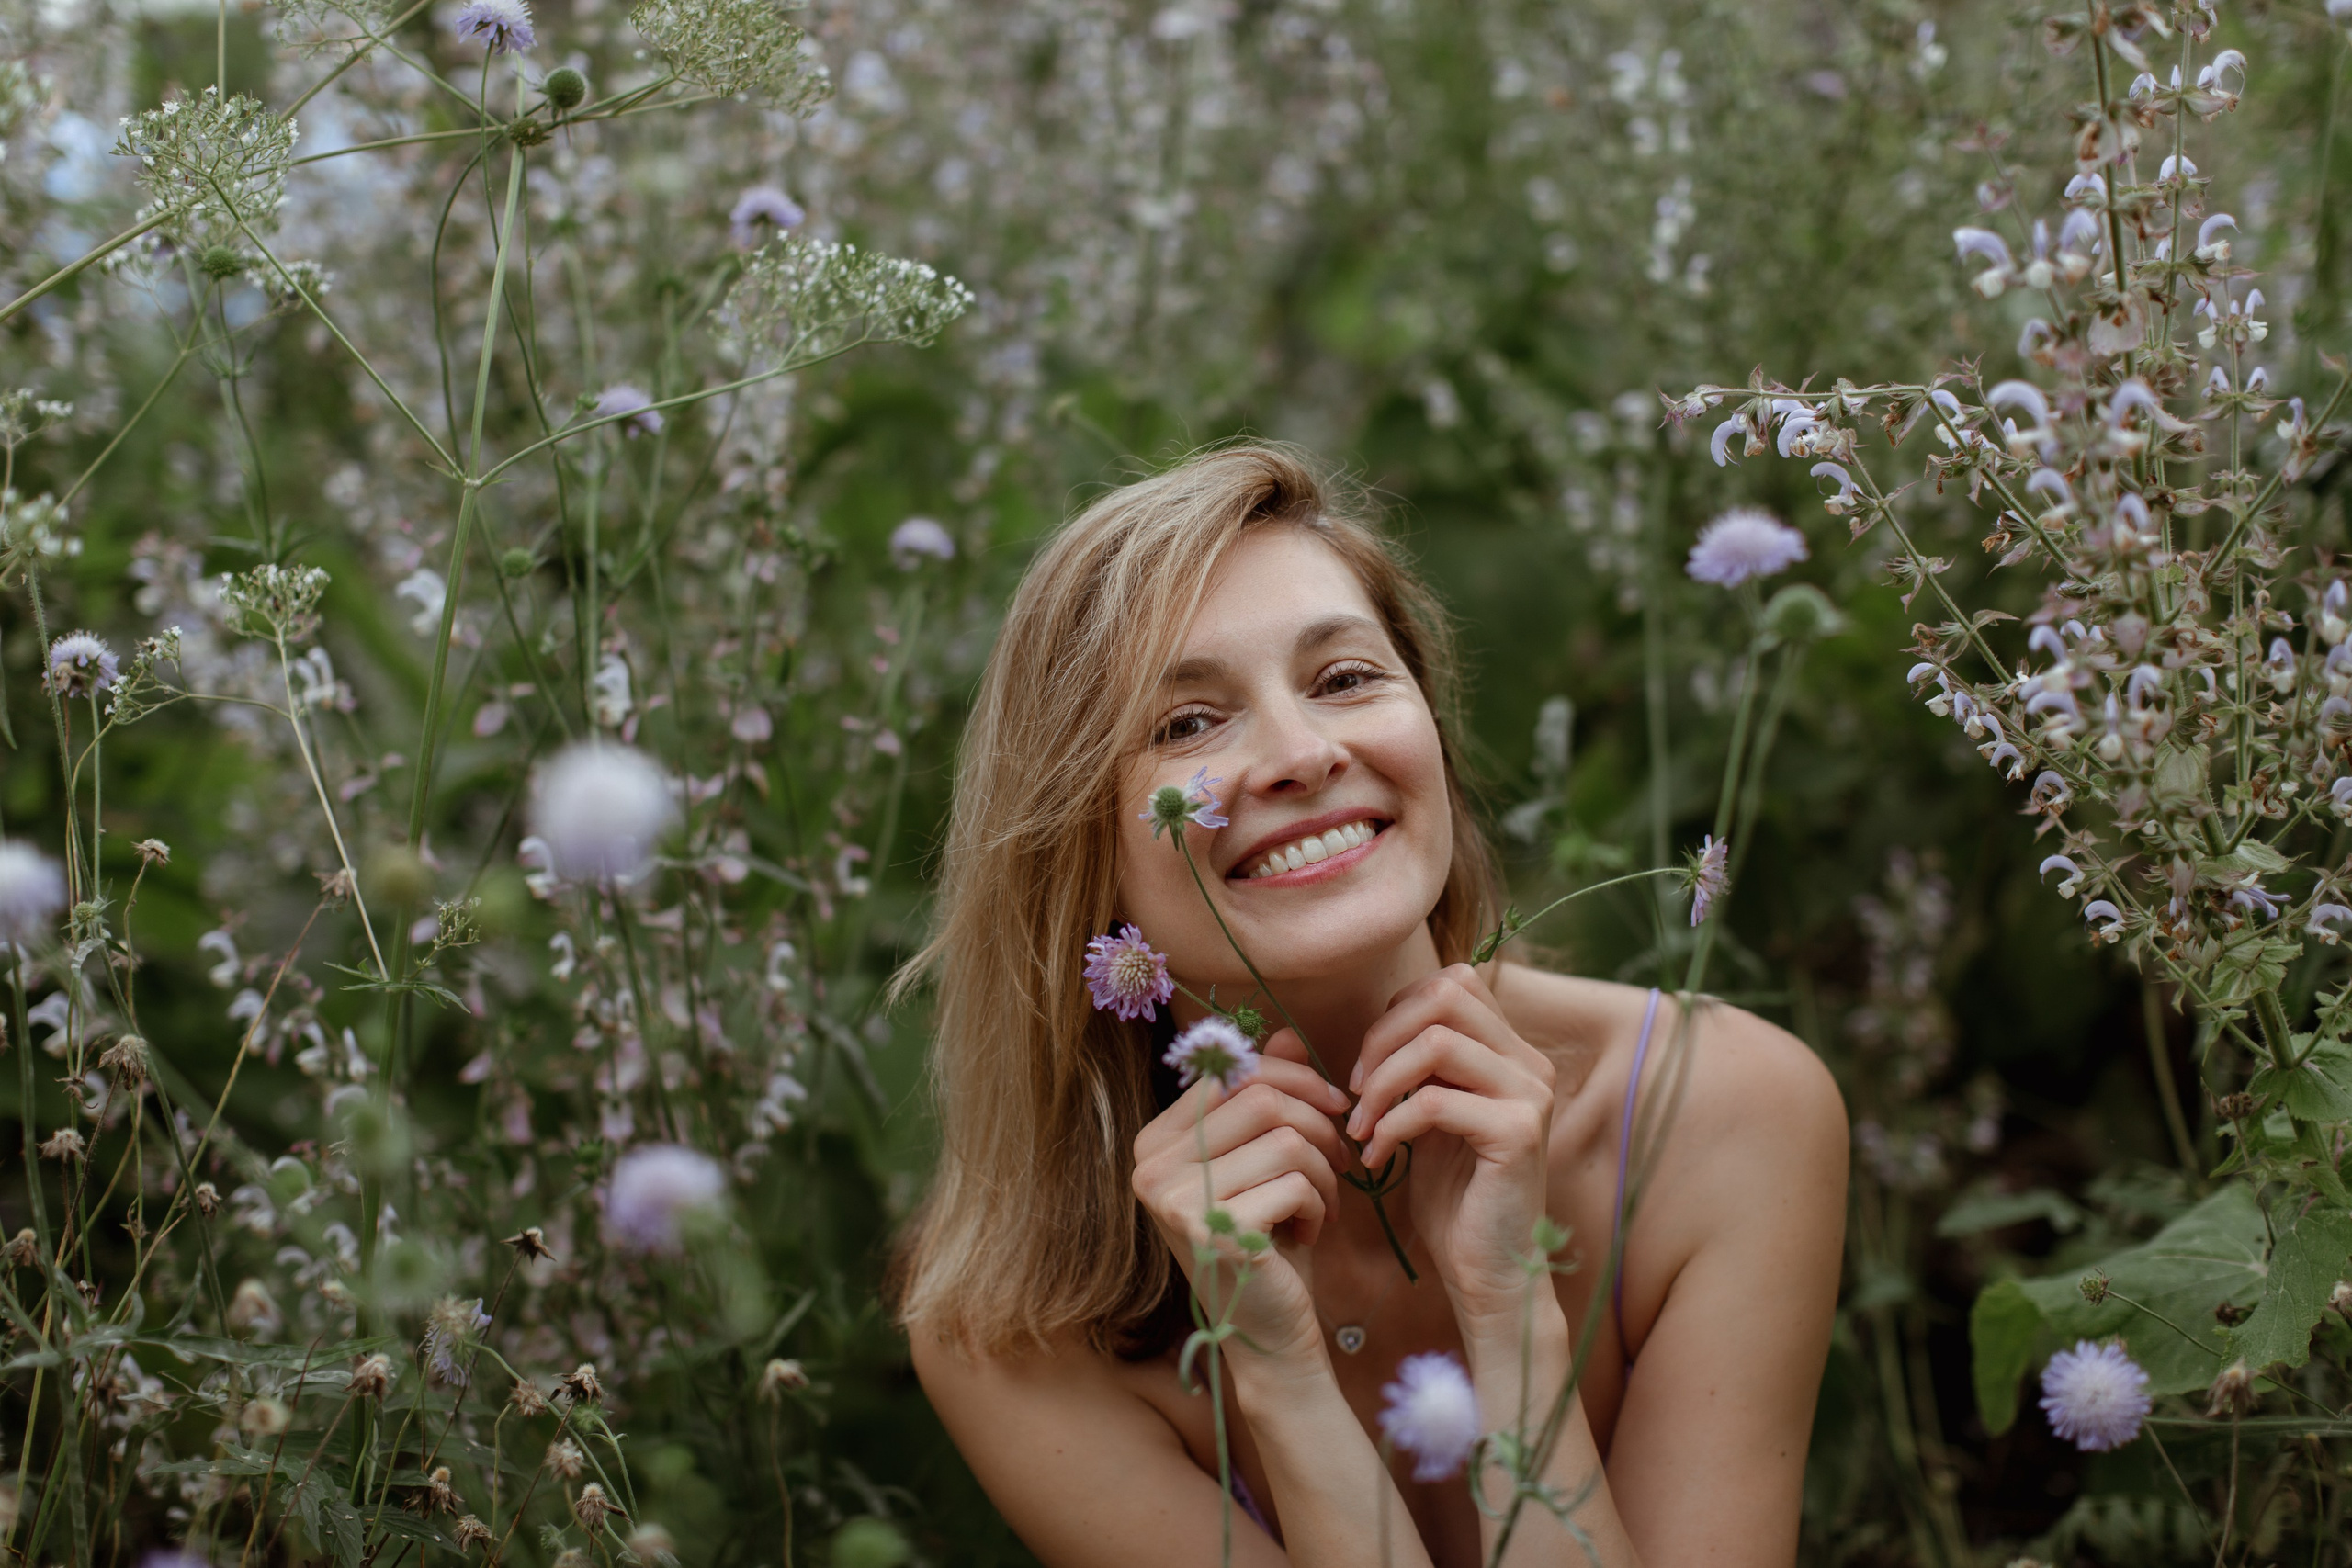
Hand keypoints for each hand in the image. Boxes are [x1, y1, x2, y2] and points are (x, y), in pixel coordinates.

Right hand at [1131, 1034, 1354, 1371]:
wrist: (1272, 1334)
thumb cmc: (1269, 1239)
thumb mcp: (1267, 1161)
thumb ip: (1268, 1096)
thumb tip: (1286, 1030)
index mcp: (1155, 1141)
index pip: (1234, 1071)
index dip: (1296, 1079)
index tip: (1334, 1107)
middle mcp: (1150, 1167)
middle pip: (1263, 1099)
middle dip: (1320, 1125)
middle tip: (1342, 1162)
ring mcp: (1175, 1200)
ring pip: (1287, 1139)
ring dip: (1326, 1171)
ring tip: (1325, 1203)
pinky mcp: (1213, 1232)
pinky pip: (1295, 1182)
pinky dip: (1320, 1205)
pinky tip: (1309, 1233)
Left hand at [1347, 963, 1558, 1333]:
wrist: (1489, 1271)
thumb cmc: (1454, 1199)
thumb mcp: (1429, 1117)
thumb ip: (1419, 1069)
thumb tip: (1377, 1028)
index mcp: (1511, 1053)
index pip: (1452, 983)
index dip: (1395, 1014)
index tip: (1365, 1069)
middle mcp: (1530, 1064)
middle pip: (1445, 995)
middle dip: (1383, 1037)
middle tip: (1355, 1091)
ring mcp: (1530, 1095)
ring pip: (1436, 1042)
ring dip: (1382, 1082)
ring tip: (1361, 1126)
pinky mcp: (1519, 1133)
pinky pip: (1437, 1102)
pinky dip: (1393, 1124)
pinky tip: (1378, 1157)